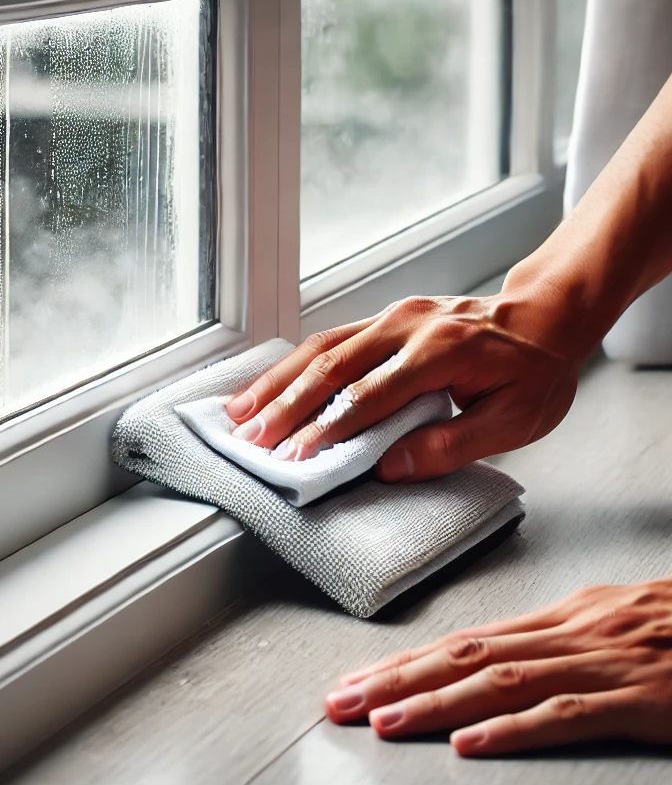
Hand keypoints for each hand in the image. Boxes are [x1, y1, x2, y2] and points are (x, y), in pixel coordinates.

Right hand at [224, 284, 585, 481]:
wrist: (544, 314)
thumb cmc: (535, 370)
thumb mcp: (515, 420)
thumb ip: (452, 444)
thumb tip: (390, 469)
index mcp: (441, 351)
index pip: (371, 396)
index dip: (329, 429)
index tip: (297, 458)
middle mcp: (407, 325)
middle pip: (331, 366)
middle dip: (285, 406)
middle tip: (251, 439)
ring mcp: (391, 316)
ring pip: (320, 347)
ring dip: (276, 381)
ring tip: (239, 412)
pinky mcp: (383, 317)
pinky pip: (329, 339)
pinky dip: (292, 365)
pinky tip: (268, 385)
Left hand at [324, 578, 671, 755]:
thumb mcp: (616, 625)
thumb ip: (558, 641)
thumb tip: (498, 656)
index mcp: (564, 616)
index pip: (466, 639)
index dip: (406, 660)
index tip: (358, 680)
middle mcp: (573, 631)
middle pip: (466, 655)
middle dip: (397, 679)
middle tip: (342, 701)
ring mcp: (606, 662)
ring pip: (501, 680)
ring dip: (434, 702)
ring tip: (382, 721)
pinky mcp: (642, 697)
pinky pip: (569, 714)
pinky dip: (514, 729)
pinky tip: (470, 743)